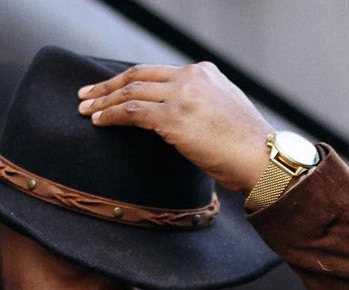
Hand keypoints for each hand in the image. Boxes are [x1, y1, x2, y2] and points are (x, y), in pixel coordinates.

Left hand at [77, 62, 272, 193]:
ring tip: (85, 109)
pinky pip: (132, 112)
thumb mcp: (225, 116)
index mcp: (204, 73)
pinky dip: (112, 116)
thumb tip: (181, 124)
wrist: (263, 159)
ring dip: (103, 101)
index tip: (114, 89)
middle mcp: (191, 77)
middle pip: (138, 75)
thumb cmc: (248, 149)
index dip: (131, 81)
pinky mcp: (174, 118)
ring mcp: (182, 95)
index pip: (158, 72)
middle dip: (108, 86)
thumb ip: (201, 109)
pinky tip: (99, 122)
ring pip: (131, 91)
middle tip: (86, 94)